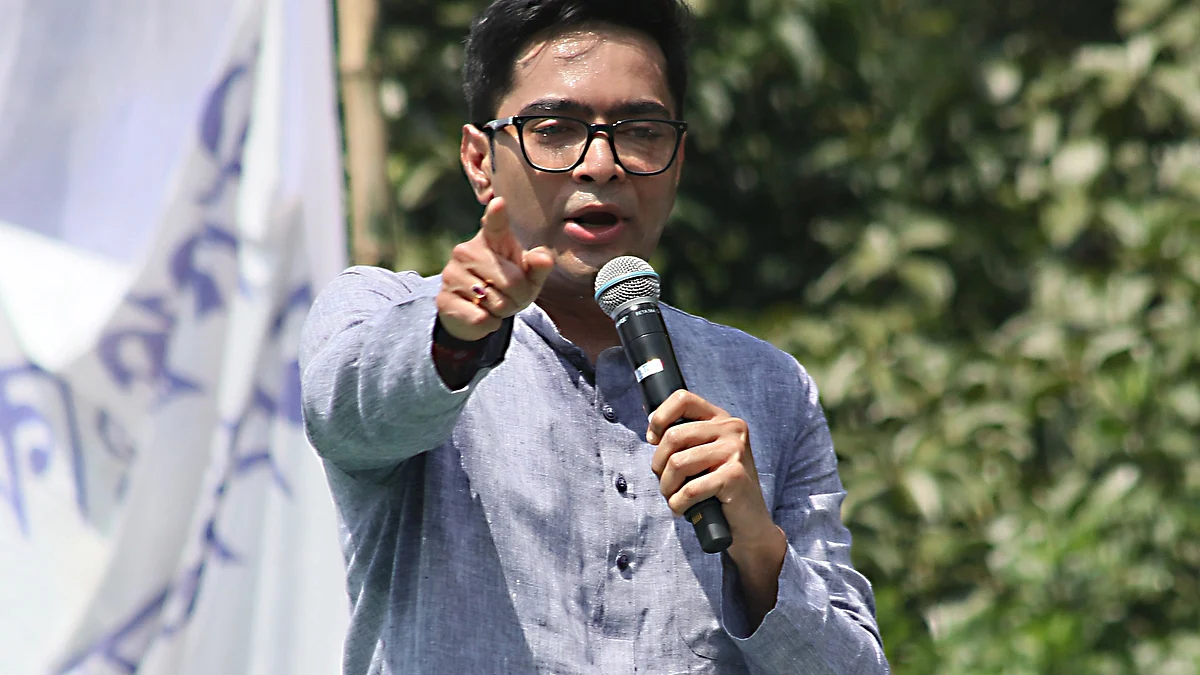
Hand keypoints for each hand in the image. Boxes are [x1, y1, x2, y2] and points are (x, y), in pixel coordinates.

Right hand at [436, 197, 554, 340]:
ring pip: (496, 302)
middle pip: (511, 281)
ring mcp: (452, 274)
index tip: (499, 203)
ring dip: (502, 311)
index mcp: (491, 239)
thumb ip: (538, 267)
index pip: (495, 224)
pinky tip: (480, 315)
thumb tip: (544, 258)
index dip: (497, 214)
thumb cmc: (507, 287)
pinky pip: (481, 318)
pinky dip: (489, 323)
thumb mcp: (528, 277)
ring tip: (492, 304)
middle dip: (518, 297)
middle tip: (509, 296)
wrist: (475, 314)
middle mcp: (467, 251)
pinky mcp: (444, 299)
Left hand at [647, 391, 785, 567]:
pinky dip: (678, 504)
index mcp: (722, 419)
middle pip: (673, 436)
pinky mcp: (735, 475)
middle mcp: (732, 429)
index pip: (682, 399)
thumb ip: (685, 439)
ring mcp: (736, 450)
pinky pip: (690, 489)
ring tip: (674, 498)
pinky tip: (683, 509)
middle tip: (666, 483)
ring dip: (667, 488)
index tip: (653, 439)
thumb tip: (653, 431)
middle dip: (659, 465)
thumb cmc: (719, 491)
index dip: (659, 418)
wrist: (749, 524)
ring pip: (677, 463)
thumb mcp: (704, 456)